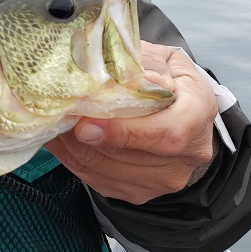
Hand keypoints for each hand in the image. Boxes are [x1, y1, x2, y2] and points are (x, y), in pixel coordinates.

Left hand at [46, 42, 216, 204]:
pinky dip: (73, 159)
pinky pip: (99, 180)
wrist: (184, 112)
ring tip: (52, 123)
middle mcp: (188, 154)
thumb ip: (142, 64)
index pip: (167, 133)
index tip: (86, 124)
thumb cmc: (169, 79)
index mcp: (198, 114)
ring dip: (73, 148)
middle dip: (85, 139)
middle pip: (130, 155)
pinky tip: (59, 139)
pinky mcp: (140, 192)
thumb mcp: (163, 59)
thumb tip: (113, 76)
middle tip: (56, 117)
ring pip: (108, 171)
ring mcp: (164, 179)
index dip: (124, 132)